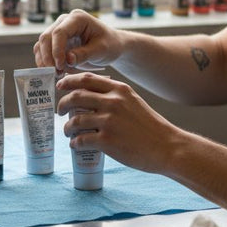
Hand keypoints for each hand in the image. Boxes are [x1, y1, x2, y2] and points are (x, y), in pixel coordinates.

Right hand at [33, 9, 123, 73]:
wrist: (112, 45)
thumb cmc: (110, 44)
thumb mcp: (101, 50)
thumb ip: (84, 54)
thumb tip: (67, 59)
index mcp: (77, 18)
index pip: (59, 32)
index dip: (56, 50)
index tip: (60, 66)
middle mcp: (64, 21)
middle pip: (46, 38)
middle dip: (48, 57)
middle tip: (56, 74)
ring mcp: (58, 29)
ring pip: (41, 44)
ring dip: (45, 61)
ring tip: (57, 74)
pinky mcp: (55, 40)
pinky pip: (43, 50)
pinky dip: (46, 62)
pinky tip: (56, 72)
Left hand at [56, 73, 184, 173]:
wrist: (167, 147)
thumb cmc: (150, 126)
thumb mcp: (134, 102)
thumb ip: (115, 96)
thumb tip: (90, 97)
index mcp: (119, 90)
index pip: (87, 79)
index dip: (69, 81)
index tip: (60, 87)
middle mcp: (113, 102)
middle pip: (76, 97)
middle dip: (63, 104)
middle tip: (60, 111)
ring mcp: (109, 122)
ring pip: (75, 120)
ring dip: (67, 127)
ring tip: (68, 132)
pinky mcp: (107, 141)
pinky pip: (81, 140)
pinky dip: (75, 143)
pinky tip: (76, 145)